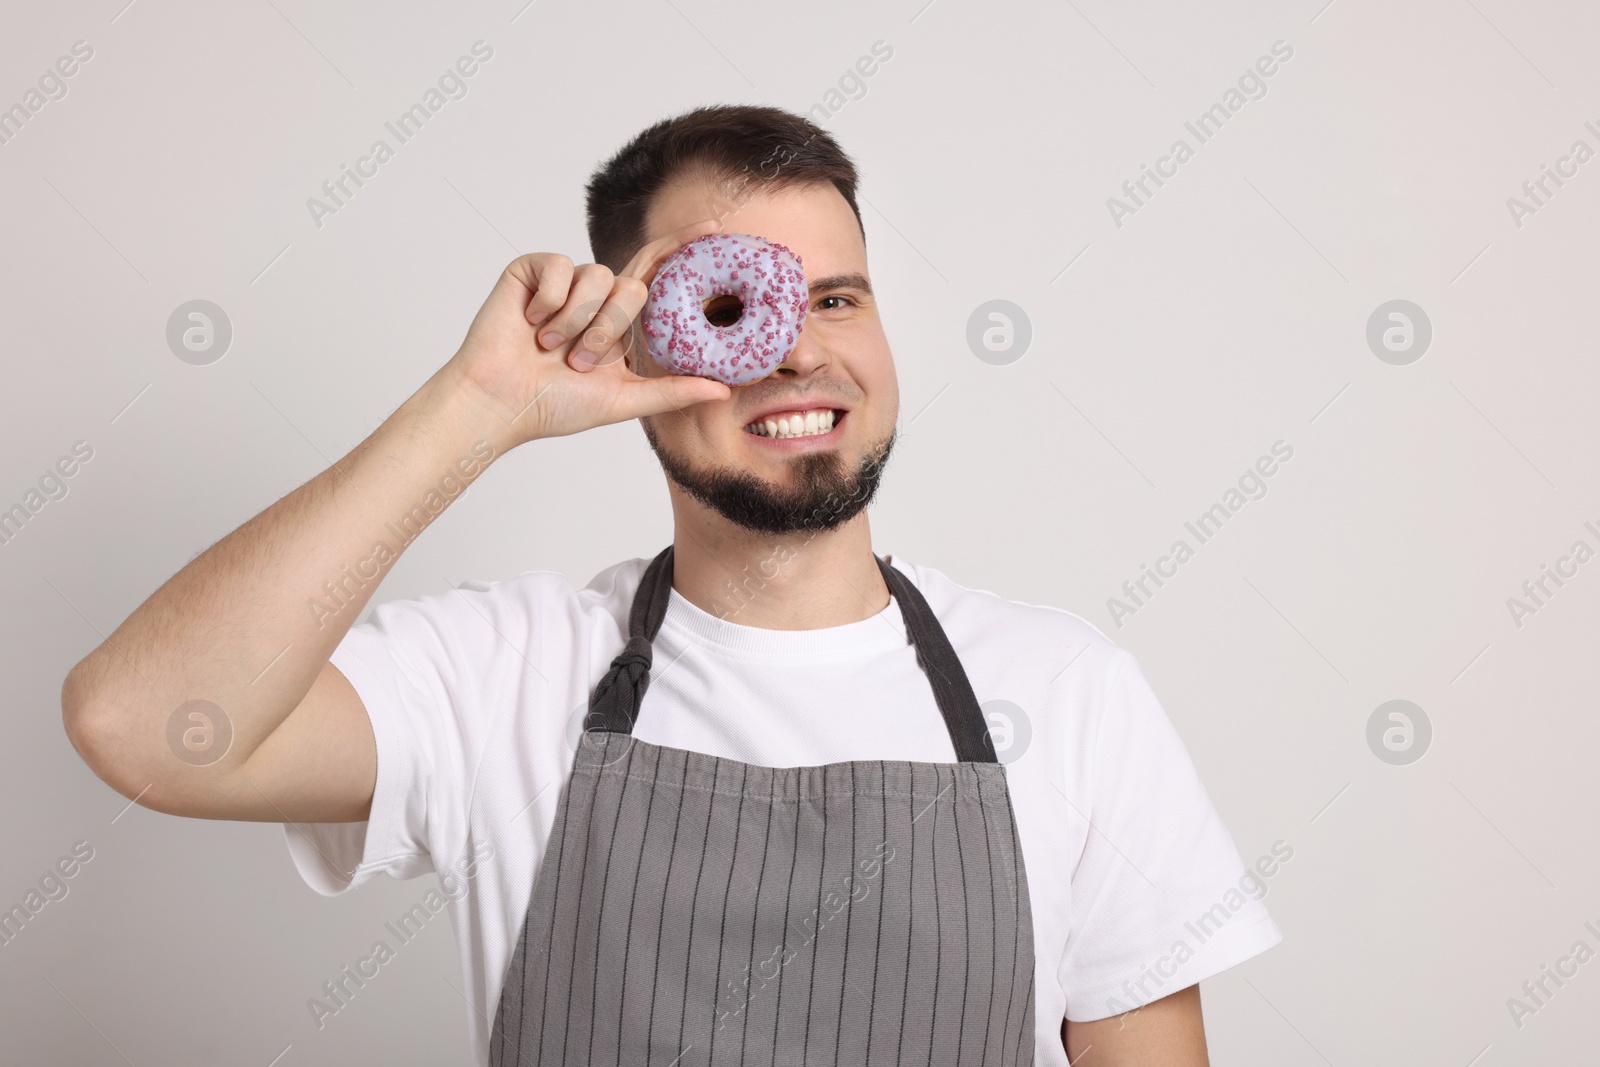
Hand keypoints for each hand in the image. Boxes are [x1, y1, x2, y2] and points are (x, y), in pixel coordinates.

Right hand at [441, 217, 731, 446]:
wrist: (501, 403)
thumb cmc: (554, 405)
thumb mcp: (623, 399)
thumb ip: (672, 391)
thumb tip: (723, 390)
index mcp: (618, 320)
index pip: (656, 274)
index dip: (682, 247)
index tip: (713, 226)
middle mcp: (595, 295)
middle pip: (632, 285)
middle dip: (609, 330)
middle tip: (579, 362)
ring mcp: (564, 280)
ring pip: (597, 276)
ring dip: (576, 321)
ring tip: (550, 347)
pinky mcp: (532, 269)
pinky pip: (559, 266)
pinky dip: (548, 301)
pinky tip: (529, 321)